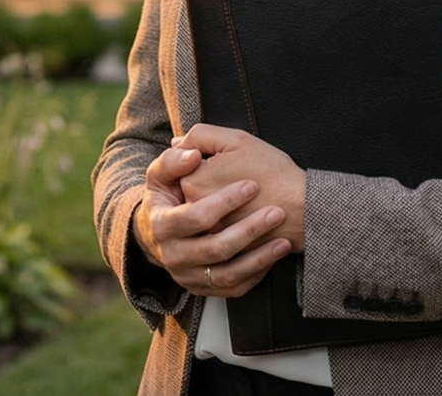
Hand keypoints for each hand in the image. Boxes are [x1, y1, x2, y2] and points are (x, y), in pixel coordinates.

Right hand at [133, 145, 291, 297]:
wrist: (159, 232)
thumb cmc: (167, 196)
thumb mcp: (160, 174)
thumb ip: (173, 160)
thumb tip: (192, 153)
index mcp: (161, 225)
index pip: (195, 217)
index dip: (225, 201)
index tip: (252, 185)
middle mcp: (172, 256)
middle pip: (215, 248)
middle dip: (249, 230)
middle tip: (276, 213)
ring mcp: (187, 276)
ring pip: (227, 274)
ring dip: (259, 258)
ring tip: (283, 241)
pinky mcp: (203, 289)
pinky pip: (233, 288)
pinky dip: (255, 274)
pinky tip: (272, 256)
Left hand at [174, 124, 306, 252]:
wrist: (303, 210)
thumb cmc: (273, 172)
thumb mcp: (237, 140)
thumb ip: (201, 136)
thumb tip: (177, 143)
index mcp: (193, 184)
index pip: (184, 165)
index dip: (204, 157)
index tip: (228, 160)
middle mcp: (194, 213)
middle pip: (190, 189)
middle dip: (209, 180)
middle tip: (239, 175)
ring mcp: (208, 234)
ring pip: (203, 212)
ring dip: (217, 201)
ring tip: (247, 195)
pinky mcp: (223, 248)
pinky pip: (217, 234)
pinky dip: (227, 223)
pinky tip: (246, 214)